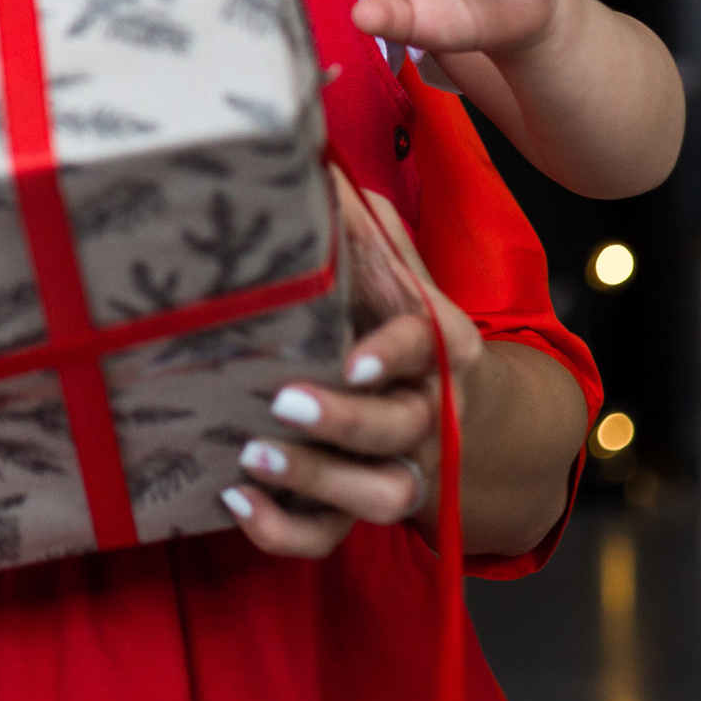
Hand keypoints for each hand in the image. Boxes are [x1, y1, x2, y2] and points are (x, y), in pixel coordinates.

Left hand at [221, 175, 483, 557]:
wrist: (463, 413)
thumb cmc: (404, 327)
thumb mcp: (394, 277)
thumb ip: (368, 232)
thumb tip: (326, 162)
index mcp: (441, 348)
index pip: (428, 349)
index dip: (393, 354)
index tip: (353, 357)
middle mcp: (430, 414)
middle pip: (399, 430)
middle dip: (343, 421)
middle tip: (282, 401)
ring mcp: (401, 469)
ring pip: (379, 495)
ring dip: (318, 479)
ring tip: (252, 454)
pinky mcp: (362, 509)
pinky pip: (333, 539)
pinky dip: (284, 530)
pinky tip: (236, 499)